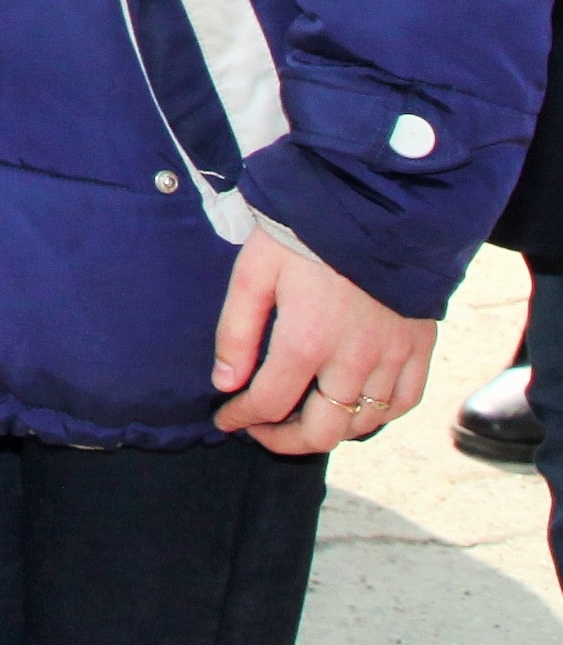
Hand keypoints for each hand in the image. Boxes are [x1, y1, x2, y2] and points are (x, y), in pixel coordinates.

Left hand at [210, 220, 438, 452]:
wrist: (371, 203)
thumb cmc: (302, 234)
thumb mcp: (252, 272)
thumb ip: (235, 332)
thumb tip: (225, 383)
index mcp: (305, 341)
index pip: (269, 404)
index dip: (241, 419)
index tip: (226, 419)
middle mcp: (353, 360)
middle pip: (321, 431)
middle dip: (285, 440)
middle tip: (262, 430)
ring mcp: (392, 356)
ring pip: (363, 424)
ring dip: (330, 432)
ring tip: (303, 419)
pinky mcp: (419, 346)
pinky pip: (404, 402)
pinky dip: (379, 416)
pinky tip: (356, 409)